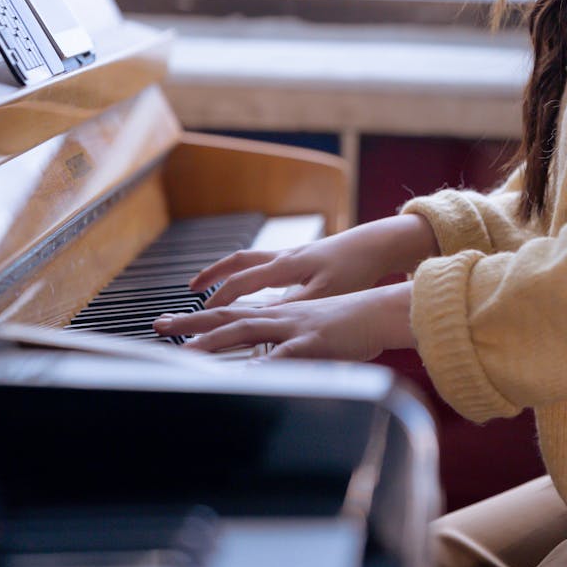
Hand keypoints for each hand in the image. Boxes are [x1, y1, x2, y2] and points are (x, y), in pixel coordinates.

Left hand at [154, 281, 414, 360]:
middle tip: (159, 326)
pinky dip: (262, 365)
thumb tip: (270, 364)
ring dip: (213, 342)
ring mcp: (295, 326)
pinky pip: (283, 354)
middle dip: (190, 323)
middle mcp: (281, 315)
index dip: (201, 317)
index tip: (173, 323)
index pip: (232, 312)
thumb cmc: (354, 325)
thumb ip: (290, 346)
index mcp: (280, 313)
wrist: (385, 309)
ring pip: (246, 330)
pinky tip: (243, 376)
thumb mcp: (315, 334)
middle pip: (227, 316)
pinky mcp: (314, 341)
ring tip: (185, 355)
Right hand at [186, 213, 435, 309]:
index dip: (219, 298)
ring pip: (250, 260)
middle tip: (190, 291)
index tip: (201, 314)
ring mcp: (292, 255)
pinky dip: (249, 274)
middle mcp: (284, 256)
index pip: (241, 281)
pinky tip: (252, 288)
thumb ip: (293, 307)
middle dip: (212, 276)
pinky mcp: (303, 259)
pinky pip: (264, 264)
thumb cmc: (354, 269)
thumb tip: (263, 321)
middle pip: (237, 262)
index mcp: (285, 265)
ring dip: (228, 272)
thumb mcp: (324, 294)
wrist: (376, 245)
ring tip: (212, 285)